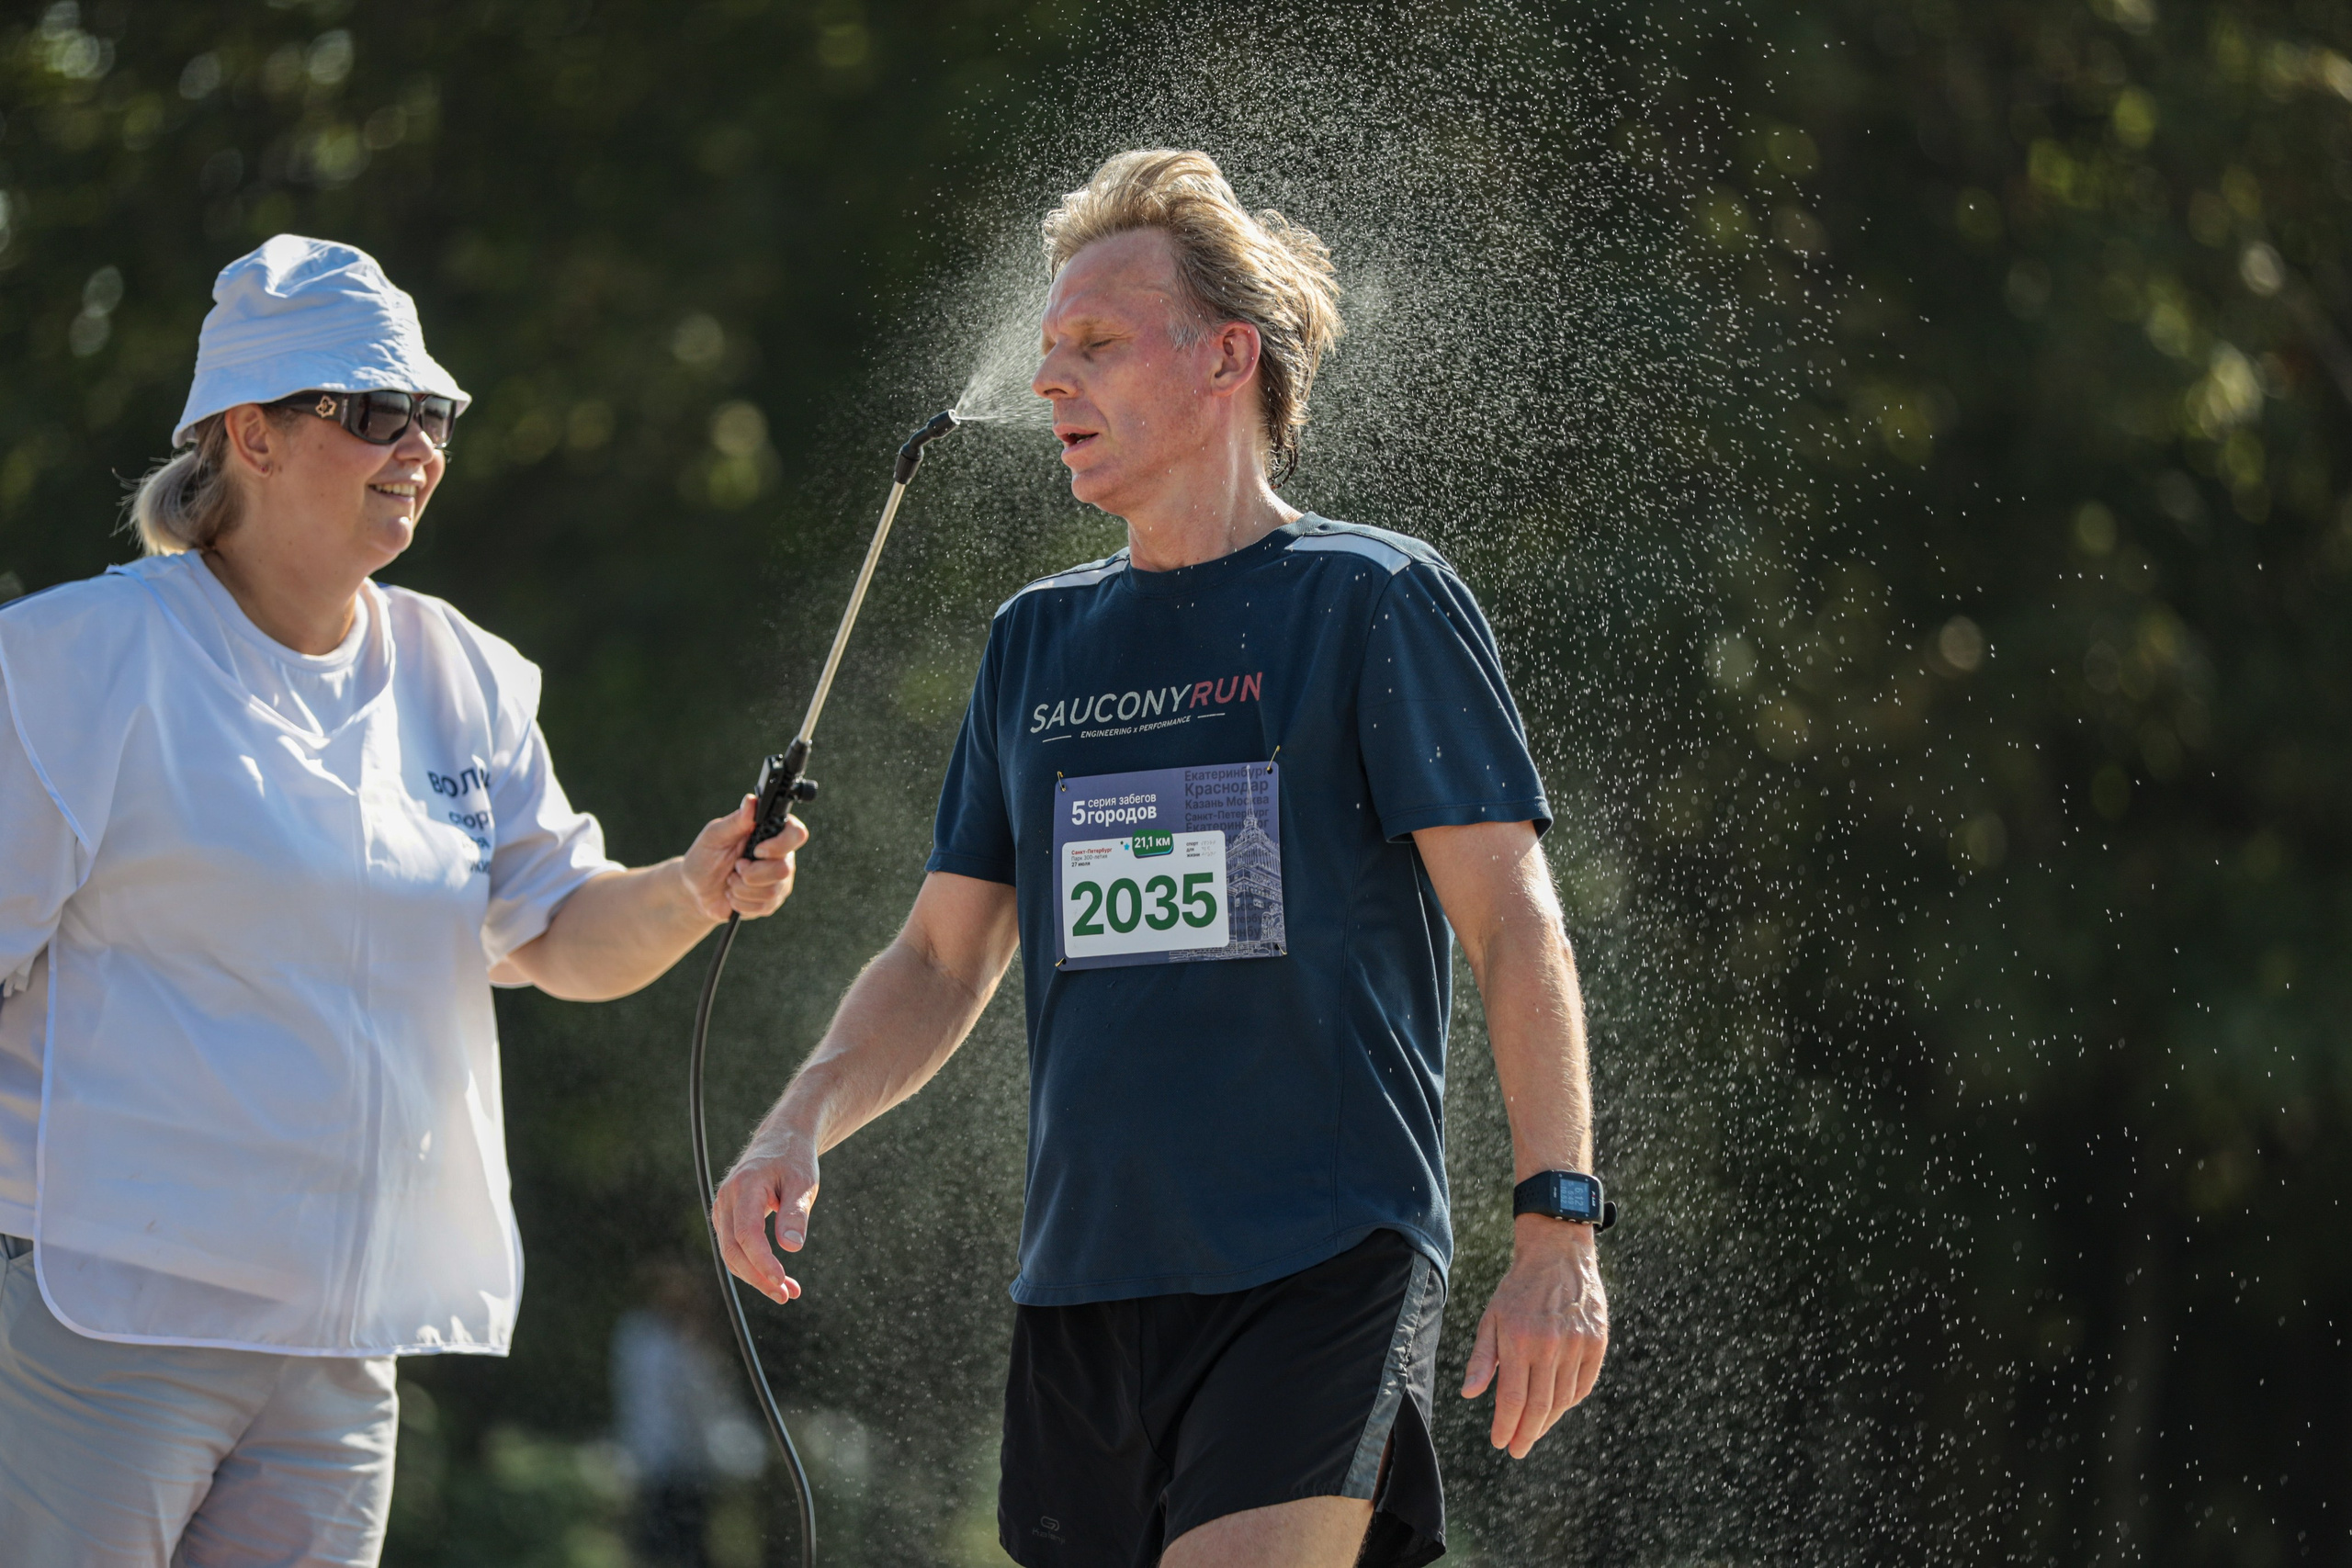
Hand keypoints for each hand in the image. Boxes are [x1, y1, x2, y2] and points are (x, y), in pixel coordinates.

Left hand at [681, 795, 808, 922]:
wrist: (695, 891)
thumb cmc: (705, 857)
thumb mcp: (715, 836)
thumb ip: (736, 820)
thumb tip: (752, 801)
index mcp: (770, 834)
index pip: (796, 833)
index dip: (780, 844)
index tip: (757, 850)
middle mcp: (781, 857)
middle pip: (784, 868)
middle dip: (752, 873)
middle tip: (736, 867)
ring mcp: (778, 881)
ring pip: (773, 890)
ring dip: (742, 888)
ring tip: (731, 881)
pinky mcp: (771, 902)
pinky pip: (764, 906)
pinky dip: (741, 902)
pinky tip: (733, 895)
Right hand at [711, 1126, 819, 1304]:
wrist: (780, 1142)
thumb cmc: (794, 1160)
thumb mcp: (804, 1183)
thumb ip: (796, 1212)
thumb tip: (792, 1247)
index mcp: (745, 1186)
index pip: (746, 1232)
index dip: (761, 1260)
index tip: (781, 1280)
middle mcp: (726, 1199)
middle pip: (733, 1249)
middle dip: (758, 1277)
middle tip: (787, 1295)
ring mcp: (722, 1209)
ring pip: (732, 1254)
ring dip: (757, 1277)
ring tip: (788, 1292)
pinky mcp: (727, 1219)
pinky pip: (735, 1249)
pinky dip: (753, 1266)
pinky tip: (778, 1279)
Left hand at [1460, 1214, 1609, 1456]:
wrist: (1557, 1253)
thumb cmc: (1518, 1289)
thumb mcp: (1492, 1317)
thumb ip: (1482, 1358)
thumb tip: (1469, 1394)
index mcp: (1519, 1339)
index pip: (1513, 1397)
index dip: (1506, 1425)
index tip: (1500, 1443)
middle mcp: (1549, 1344)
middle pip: (1540, 1405)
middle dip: (1527, 1433)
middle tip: (1517, 1450)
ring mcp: (1577, 1343)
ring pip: (1563, 1398)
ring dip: (1548, 1421)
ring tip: (1533, 1431)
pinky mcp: (1596, 1341)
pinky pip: (1584, 1384)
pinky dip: (1570, 1401)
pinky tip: (1557, 1408)